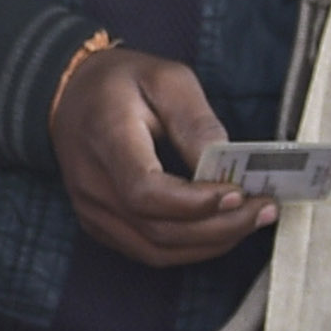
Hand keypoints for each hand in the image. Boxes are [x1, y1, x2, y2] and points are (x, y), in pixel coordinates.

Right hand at [49, 47, 268, 272]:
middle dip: (219, 227)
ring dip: (210, 243)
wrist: (67, 97)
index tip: (238, 193)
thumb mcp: (166, 79)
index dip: (194, 203)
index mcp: (107, 139)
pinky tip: (219, 230)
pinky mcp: (100, 226)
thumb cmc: (120, 84)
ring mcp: (93, 211)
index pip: (145, 191)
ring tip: (250, 222)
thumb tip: (227, 165)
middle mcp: (93, 185)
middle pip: (158, 229)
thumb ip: (196, 121)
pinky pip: (149, 252)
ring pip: (157, 250)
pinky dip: (190, 248)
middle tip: (263, 210)